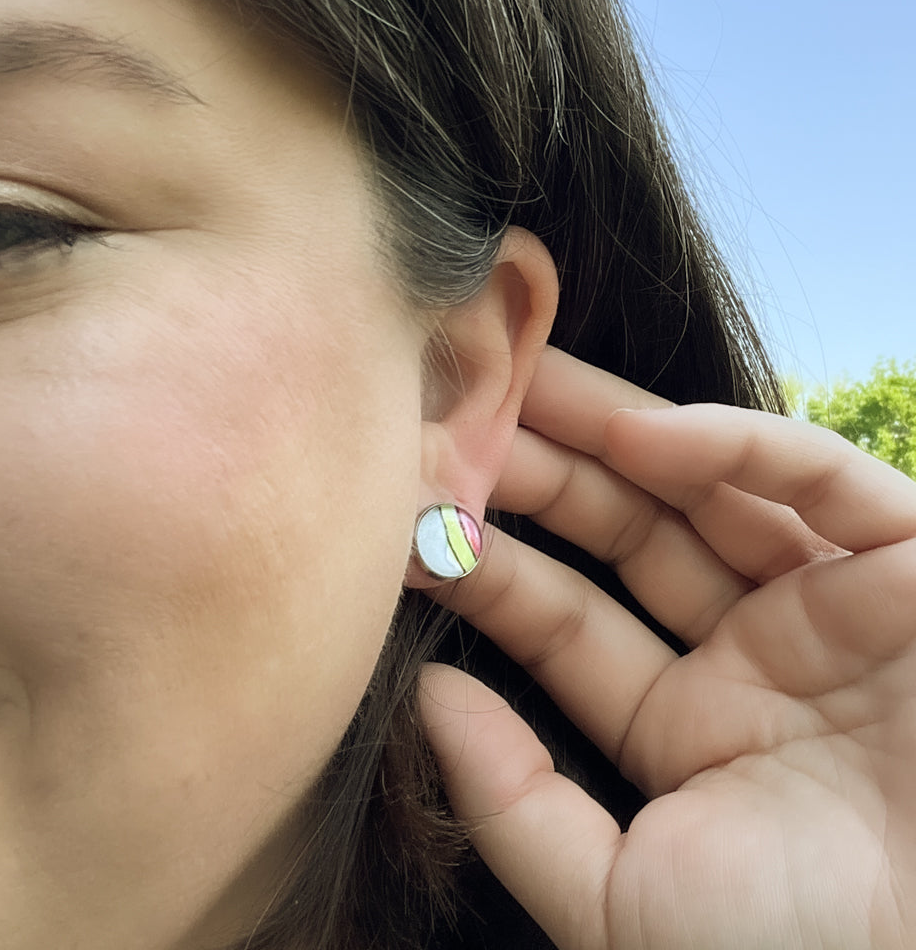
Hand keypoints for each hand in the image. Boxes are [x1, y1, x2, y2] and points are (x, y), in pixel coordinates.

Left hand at [419, 347, 915, 949]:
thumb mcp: (617, 902)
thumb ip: (513, 800)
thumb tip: (423, 701)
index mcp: (685, 727)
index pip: (564, 619)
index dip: (488, 563)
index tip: (410, 512)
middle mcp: (755, 656)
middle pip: (625, 532)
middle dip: (540, 469)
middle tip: (459, 408)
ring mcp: (832, 608)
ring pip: (709, 487)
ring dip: (613, 428)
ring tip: (519, 379)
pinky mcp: (914, 570)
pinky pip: (822, 483)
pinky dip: (738, 448)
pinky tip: (639, 432)